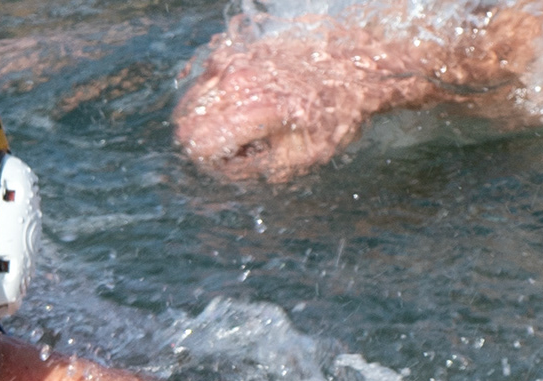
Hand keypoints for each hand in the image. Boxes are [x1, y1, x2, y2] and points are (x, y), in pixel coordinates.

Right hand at [175, 19, 396, 181]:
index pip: (196, 145)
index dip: (211, 161)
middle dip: (207, 140)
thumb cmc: (330, 117)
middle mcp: (236, 80)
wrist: (355, 69)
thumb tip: (220, 168)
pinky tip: (241, 102)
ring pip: (192, 100)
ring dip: (209, 118)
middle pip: (187, 122)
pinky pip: (204, 79)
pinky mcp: (235, 50)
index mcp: (252, 110)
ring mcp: (233, 60)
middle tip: (240, 144)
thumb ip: (249, 169)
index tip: (236, 160)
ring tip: (243, 122)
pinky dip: (214, 96)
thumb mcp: (295, 161)